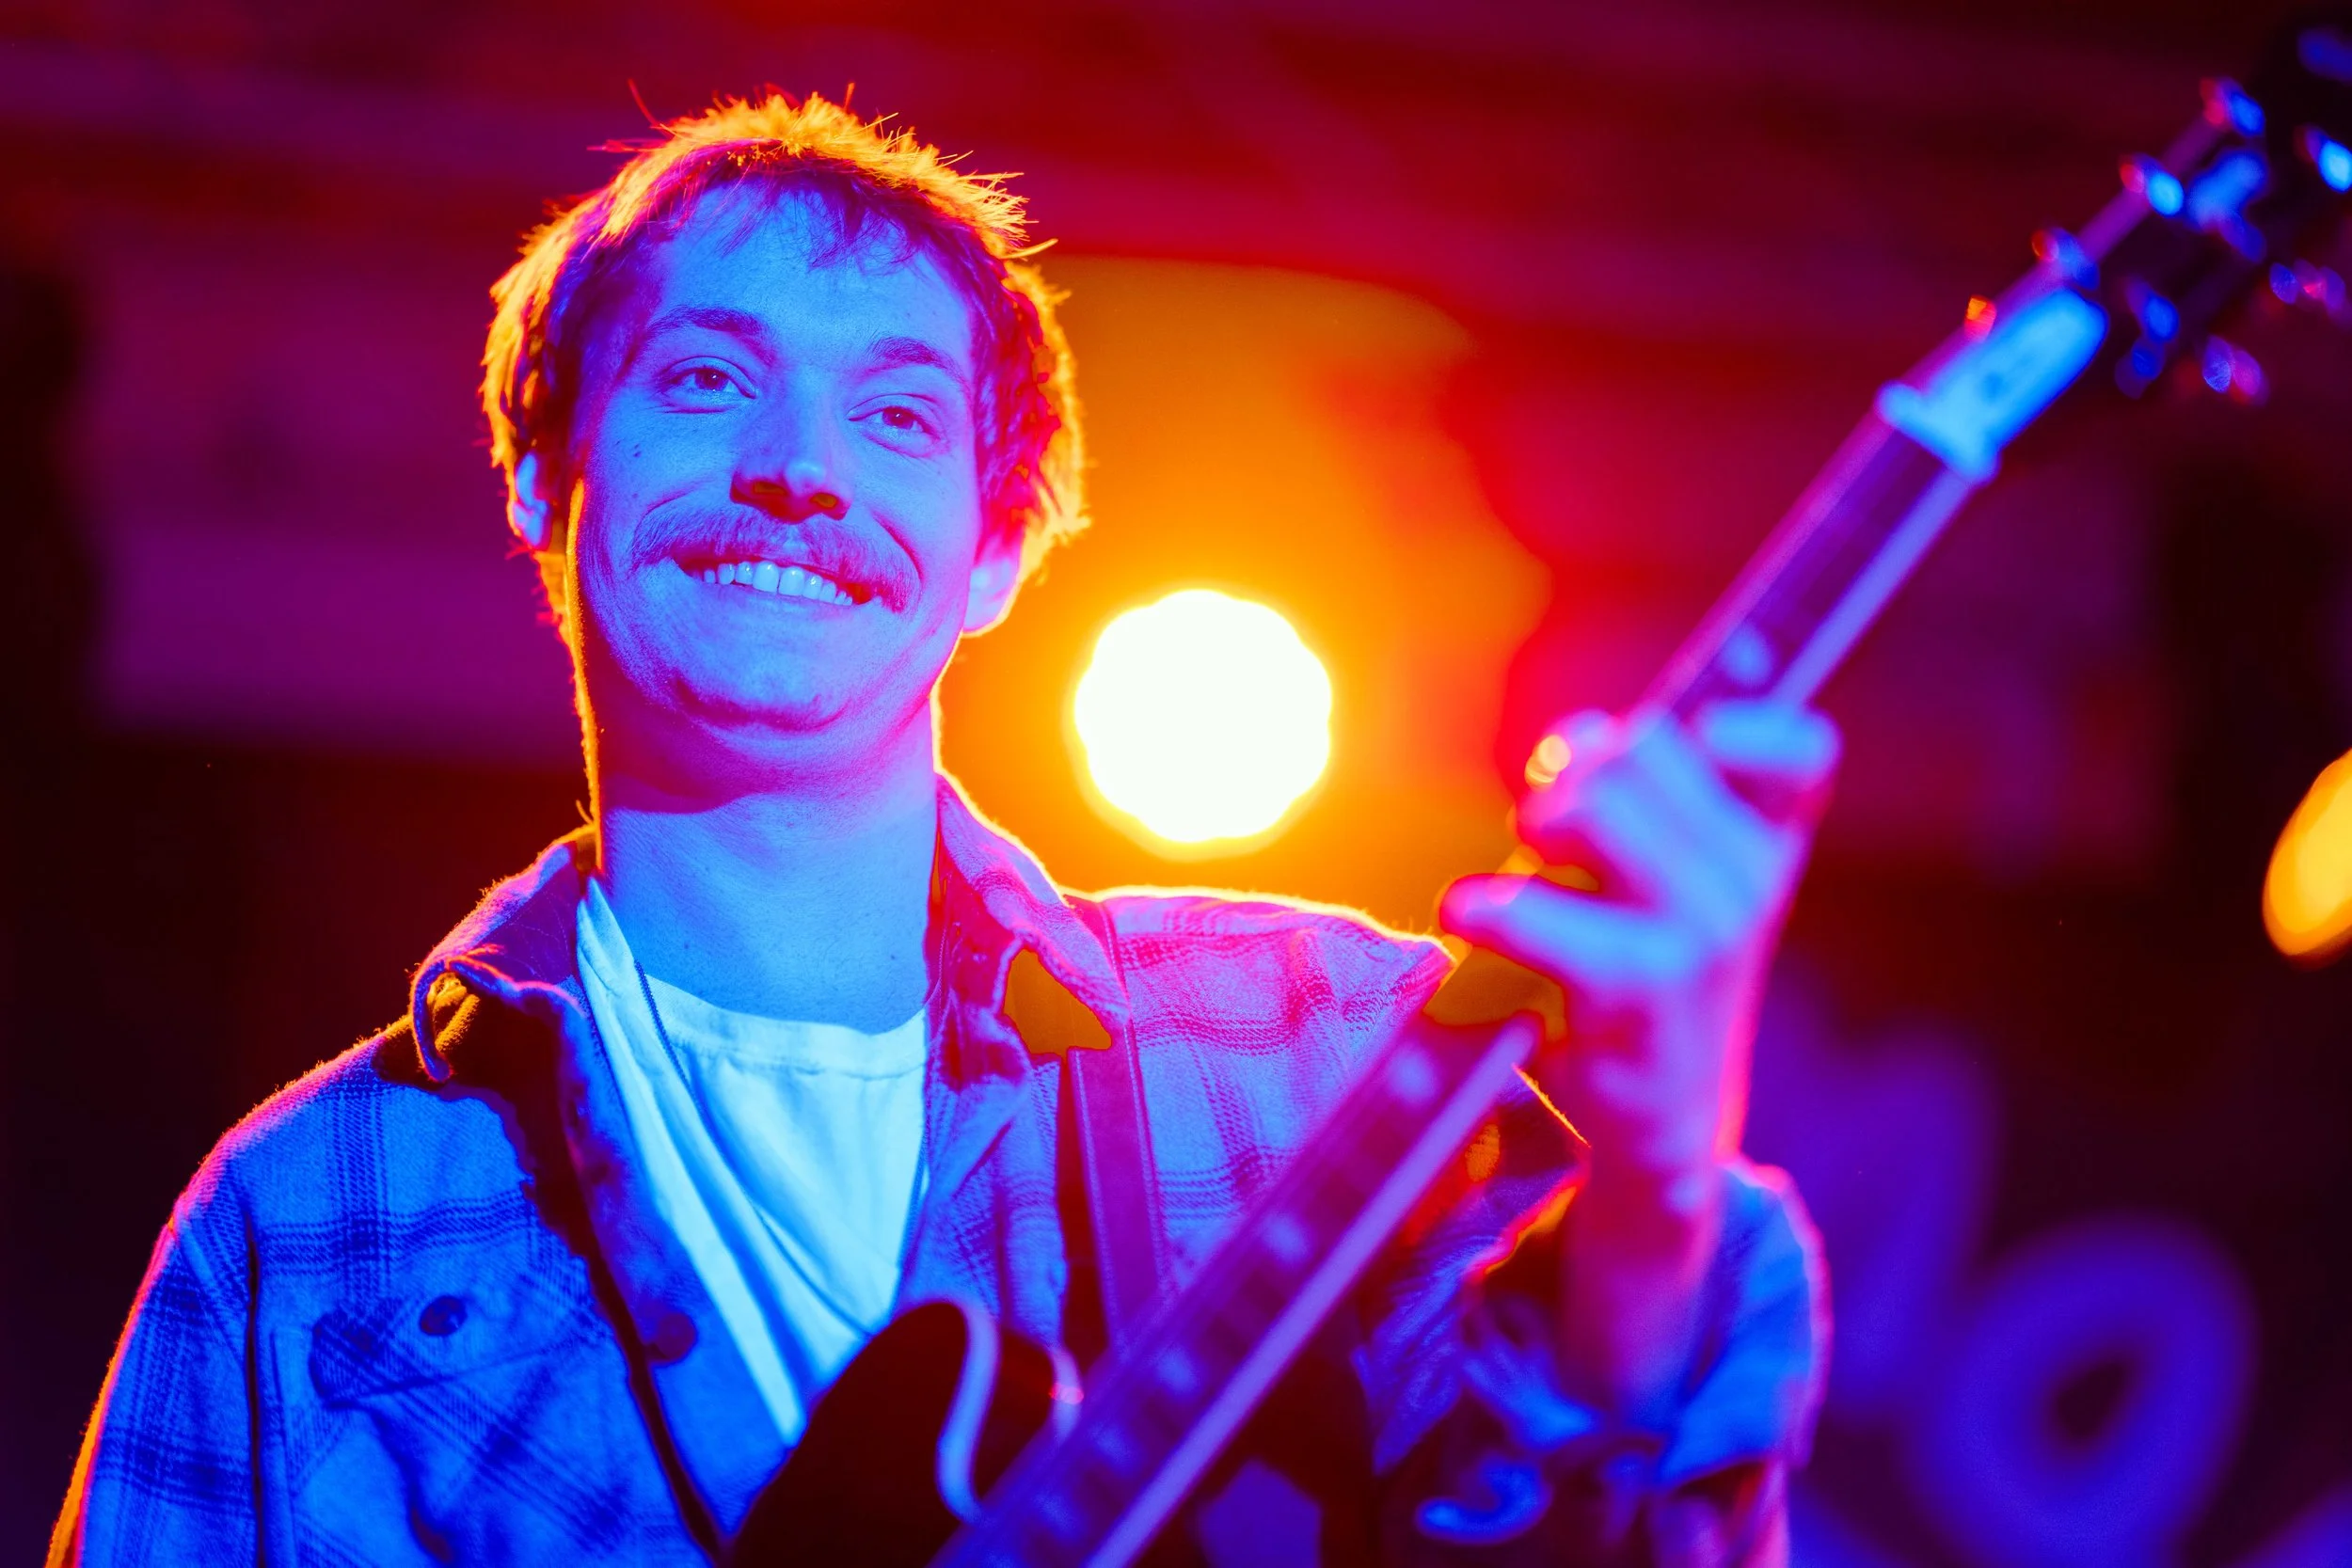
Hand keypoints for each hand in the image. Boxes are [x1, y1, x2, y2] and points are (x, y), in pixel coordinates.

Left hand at [1439, 700, 1839, 1207]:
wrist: (1662, 1116)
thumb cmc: (1648, 971)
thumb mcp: (1665, 877)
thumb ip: (1634, 791)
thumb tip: (1578, 742)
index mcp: (1767, 846)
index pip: (1799, 753)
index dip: (1742, 729)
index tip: (1689, 743)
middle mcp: (1753, 884)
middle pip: (1643, 747)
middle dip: (1579, 770)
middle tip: (1551, 824)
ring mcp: (1707, 936)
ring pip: (1595, 804)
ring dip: (1541, 824)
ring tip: (1528, 865)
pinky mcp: (1644, 989)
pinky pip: (1538, 909)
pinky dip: (1490, 908)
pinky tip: (1470, 917)